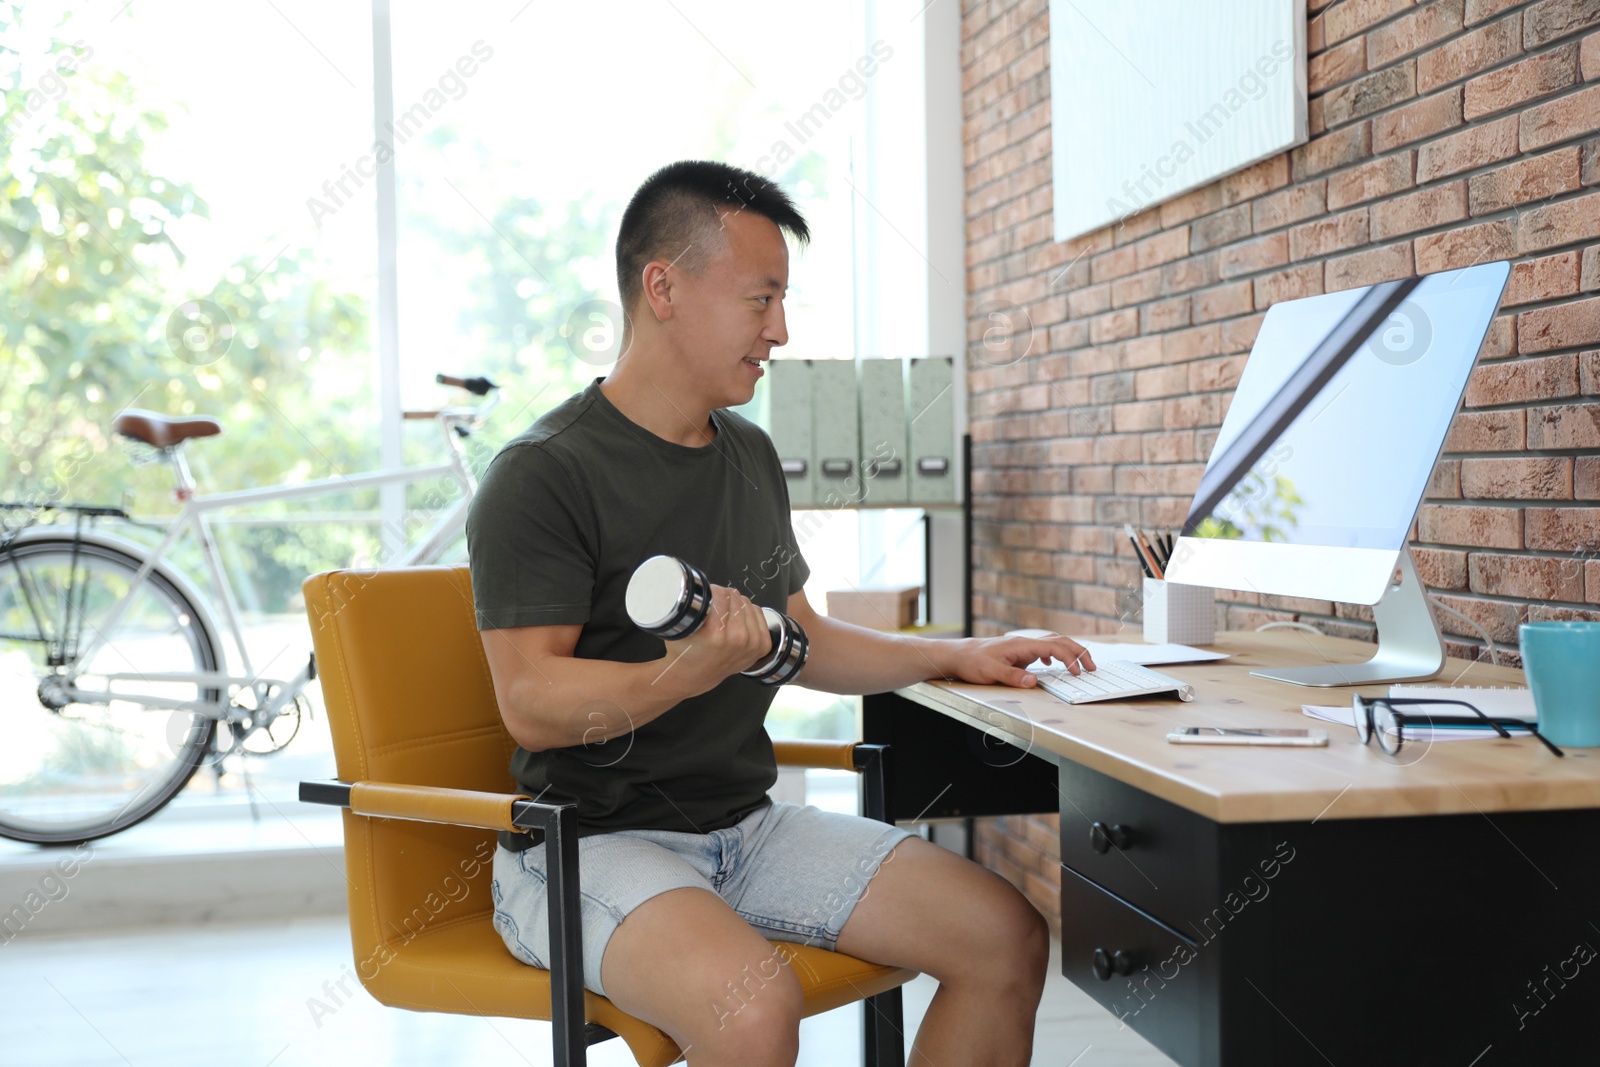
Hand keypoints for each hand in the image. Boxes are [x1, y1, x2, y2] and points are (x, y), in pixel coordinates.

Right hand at [661, 583, 773, 693]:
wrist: (696, 676)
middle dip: (723, 596)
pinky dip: (749, 611)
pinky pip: (758, 613)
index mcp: (716, 634)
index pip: (721, 594)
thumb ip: (691, 607)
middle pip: (735, 597)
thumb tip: (701, 586)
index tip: (707, 594)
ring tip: (724, 612)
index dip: (712, 590)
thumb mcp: (681, 628)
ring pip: (747, 603)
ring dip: (736, 603)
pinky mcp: (762, 646)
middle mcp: (737, 639)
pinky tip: (738, 618)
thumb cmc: (686, 651)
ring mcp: (752, 643)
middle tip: (714, 604)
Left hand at [939, 633, 1095, 688]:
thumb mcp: (990, 672)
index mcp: (1021, 645)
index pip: (1054, 647)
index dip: (1070, 658)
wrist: (958, 655)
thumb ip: (1012, 677)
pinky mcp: (1018, 652)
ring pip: (1052, 643)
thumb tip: (1033, 681)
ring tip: (1080, 665)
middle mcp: (1024, 643)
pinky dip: (1054, 654)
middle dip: (1078, 652)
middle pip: (1059, 641)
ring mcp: (1022, 647)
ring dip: (1069, 652)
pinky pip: (1042, 649)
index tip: (1078, 672)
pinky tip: (1051, 665)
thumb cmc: (972, 661)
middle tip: (1092, 666)